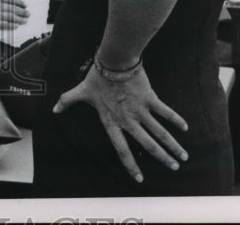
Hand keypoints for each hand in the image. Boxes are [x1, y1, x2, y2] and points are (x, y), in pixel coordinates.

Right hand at [0, 0, 28, 29]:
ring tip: (25, 21)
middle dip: (23, 12)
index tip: (25, 5)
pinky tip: (16, 26)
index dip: (20, 3)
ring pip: (11, 17)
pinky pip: (5, 24)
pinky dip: (12, 25)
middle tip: (28, 14)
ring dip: (20, 19)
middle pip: (14, 9)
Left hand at [52, 61, 188, 183]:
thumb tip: (54, 109)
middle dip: (162, 158)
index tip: (139, 178)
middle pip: (147, 145)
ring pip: (160, 133)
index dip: (130, 165)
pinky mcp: (150, 98)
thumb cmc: (97, 77)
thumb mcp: (81, 91)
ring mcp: (141, 110)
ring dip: (172, 145)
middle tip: (174, 168)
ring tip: (183, 156)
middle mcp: (128, 120)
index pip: (121, 149)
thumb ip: (68, 101)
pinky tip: (185, 128)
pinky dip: (176, 120)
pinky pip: (166, 112)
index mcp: (112, 121)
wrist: (113, 61)